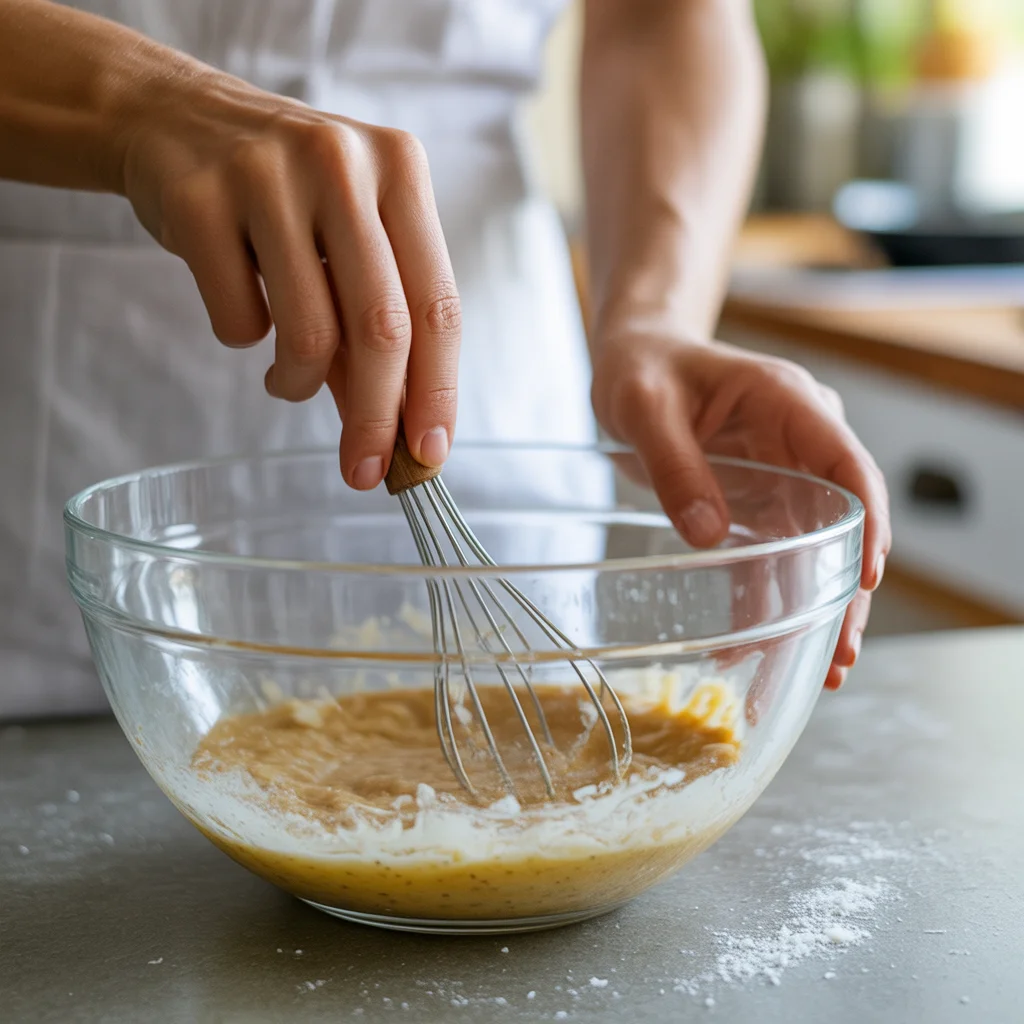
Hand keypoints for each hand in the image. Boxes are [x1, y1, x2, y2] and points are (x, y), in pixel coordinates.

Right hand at [118, 66, 459, 487]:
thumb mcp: (348, 239)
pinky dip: (244, 341)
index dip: (438, 391)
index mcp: (401, 171)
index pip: (438, 305)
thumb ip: (378, 327)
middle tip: (363, 471)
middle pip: (381, 328)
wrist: (174, 120)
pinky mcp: (198, 198)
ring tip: (288, 378)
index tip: (428, 454)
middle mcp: (342, 164)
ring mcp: (267, 175)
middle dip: (376, 418)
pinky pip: (238, 321)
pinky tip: (241, 308)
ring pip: (307, 333)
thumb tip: (398, 435)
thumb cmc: (284, 199)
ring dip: (299, 383)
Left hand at [590, 332, 890, 689]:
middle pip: (841, 522)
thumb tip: (709, 535)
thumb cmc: (642, 368)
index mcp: (787, 404)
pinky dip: (768, 601)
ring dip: (818, 607)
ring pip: (814, 549)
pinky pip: (773, 557)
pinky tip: (760, 647)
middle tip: (842, 654)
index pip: (846, 465)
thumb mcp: (644, 407)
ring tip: (823, 671)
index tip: (867, 578)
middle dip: (847, 590)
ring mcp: (782, 475)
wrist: (634, 359)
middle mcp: (798, 442)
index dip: (866, 523)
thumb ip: (675, 464)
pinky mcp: (757, 502)